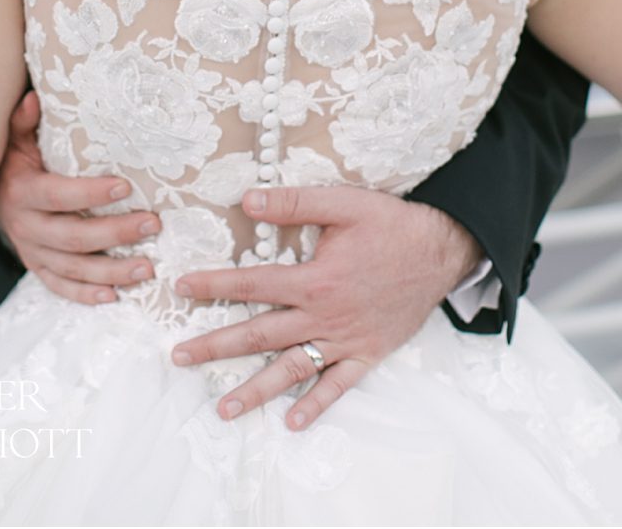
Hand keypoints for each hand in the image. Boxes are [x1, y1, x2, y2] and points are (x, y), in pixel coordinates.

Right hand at [0, 91, 158, 302]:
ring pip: (72, 268)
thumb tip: (34, 98)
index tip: (126, 186)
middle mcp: (25, 226)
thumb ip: (23, 121)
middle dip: (115, 232)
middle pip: (72, 237)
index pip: (58, 195)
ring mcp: (32, 251)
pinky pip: (60, 286)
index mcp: (22, 192)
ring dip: (110, 271)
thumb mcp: (16, 138)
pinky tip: (114, 296)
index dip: (90, 193)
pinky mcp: (38, 267)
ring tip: (147, 268)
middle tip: (153, 224)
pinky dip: (85, 294)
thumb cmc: (17, 161)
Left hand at [171, 188, 480, 429]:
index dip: (214, 285)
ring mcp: (344, 340)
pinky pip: (338, 385)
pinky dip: (317, 405)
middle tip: (179, 357)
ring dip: (255, 389)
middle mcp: (323, 315)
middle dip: (216, 346)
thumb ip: (296, 203)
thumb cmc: (393, 225)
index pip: (252, 283)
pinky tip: (293, 422)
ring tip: (223, 408)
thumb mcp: (346, 204)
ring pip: (291, 369)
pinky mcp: (367, 353)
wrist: (442, 250)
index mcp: (314, 279)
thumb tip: (247, 200)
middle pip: (260, 334)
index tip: (181, 287)